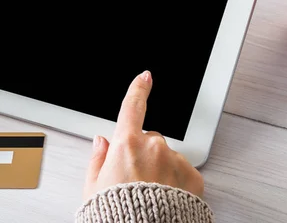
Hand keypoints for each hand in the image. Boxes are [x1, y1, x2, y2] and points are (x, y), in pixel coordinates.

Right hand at [83, 71, 204, 200]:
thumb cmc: (116, 216)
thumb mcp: (93, 188)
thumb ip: (98, 159)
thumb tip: (101, 142)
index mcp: (126, 145)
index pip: (132, 107)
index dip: (139, 88)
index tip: (145, 77)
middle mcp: (153, 147)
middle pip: (149, 139)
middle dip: (143, 152)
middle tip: (135, 180)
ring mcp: (175, 160)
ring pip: (168, 156)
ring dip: (161, 168)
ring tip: (152, 195)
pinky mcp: (193, 177)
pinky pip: (183, 171)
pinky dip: (177, 181)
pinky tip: (167, 198)